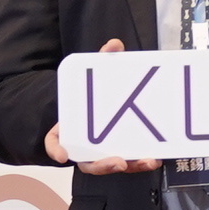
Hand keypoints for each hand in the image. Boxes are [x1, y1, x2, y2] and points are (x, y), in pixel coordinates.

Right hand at [47, 36, 162, 173]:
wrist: (98, 107)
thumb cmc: (92, 98)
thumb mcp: (95, 80)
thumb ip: (101, 62)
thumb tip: (115, 44)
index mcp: (68, 130)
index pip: (55, 143)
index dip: (56, 149)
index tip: (62, 154)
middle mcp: (84, 145)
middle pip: (90, 162)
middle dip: (104, 165)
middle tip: (119, 162)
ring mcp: (102, 152)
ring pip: (113, 165)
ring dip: (130, 165)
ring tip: (147, 161)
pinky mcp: (122, 152)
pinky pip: (131, 161)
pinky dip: (140, 163)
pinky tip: (154, 160)